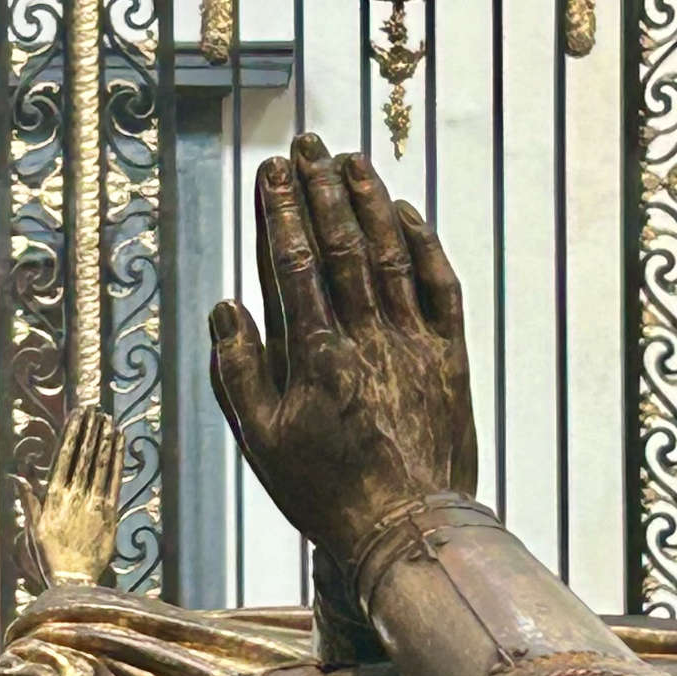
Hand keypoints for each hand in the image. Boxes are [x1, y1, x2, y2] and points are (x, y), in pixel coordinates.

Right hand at [17, 404, 123, 586]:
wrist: (74, 579)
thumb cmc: (51, 555)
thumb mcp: (34, 528)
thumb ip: (29, 501)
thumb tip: (18, 478)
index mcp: (54, 497)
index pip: (64, 457)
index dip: (72, 434)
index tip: (76, 416)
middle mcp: (75, 496)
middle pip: (84, 456)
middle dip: (89, 430)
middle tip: (95, 409)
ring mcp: (94, 503)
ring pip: (100, 464)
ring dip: (104, 439)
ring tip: (107, 419)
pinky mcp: (110, 512)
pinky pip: (115, 479)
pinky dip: (117, 459)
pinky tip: (119, 442)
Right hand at [209, 134, 478, 567]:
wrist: (408, 528)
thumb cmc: (326, 492)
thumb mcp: (263, 440)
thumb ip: (238, 371)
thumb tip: (226, 306)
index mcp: (315, 357)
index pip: (294, 266)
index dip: (280, 213)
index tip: (269, 173)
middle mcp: (365, 338)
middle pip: (341, 246)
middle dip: (319, 190)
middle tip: (304, 147)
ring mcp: (412, 343)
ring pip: (389, 255)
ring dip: (368, 202)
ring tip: (349, 160)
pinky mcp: (449, 356)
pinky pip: (437, 285)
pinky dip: (421, 244)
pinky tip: (404, 212)